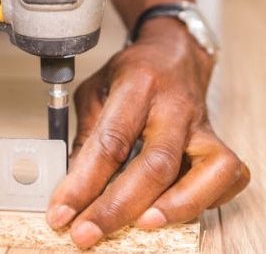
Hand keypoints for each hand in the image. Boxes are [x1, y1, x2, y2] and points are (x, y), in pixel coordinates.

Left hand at [46, 18, 249, 248]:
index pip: (110, 140)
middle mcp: (173, 105)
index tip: (61, 212)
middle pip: (154, 163)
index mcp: (137, 85)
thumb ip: (87, 132)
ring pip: (203, 172)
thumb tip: (73, 182)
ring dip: (171, 208)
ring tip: (138, 228)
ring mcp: (200, 124)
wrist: (173, 53)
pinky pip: (227, 176)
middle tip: (86, 234)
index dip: (83, 182)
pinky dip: (204, 200)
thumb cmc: (132, 72)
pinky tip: (173, 210)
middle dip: (117, 207)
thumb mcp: (96, 89)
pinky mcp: (216, 139)